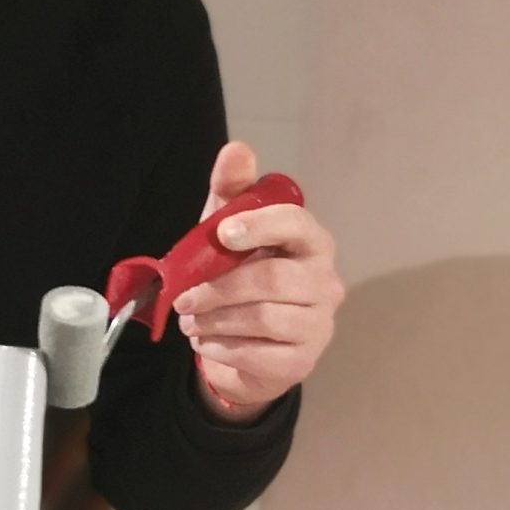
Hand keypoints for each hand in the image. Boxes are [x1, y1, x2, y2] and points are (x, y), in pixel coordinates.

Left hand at [177, 140, 344, 418]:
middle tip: (183, 298)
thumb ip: (232, 193)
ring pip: (263, 319)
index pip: (298, 225)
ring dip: (215, 320)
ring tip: (190, 321)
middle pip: (273, 280)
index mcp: (312, 243)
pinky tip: (206, 341)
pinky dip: (222, 347)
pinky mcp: (303, 361)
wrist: (251, 347)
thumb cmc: (243, 277)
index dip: (260, 226)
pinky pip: (258, 354)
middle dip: (219, 288)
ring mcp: (319, 324)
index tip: (223, 233)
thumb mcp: (229, 234)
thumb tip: (236, 149)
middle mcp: (326, 282)